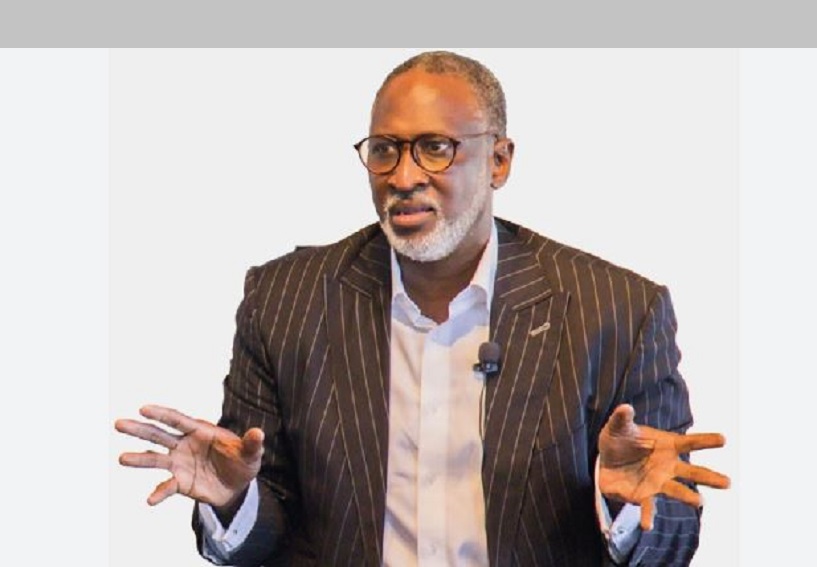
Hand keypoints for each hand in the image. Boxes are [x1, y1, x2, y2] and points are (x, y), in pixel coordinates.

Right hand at [115, 405, 263, 507]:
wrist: (237, 486)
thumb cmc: (242, 461)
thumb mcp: (251, 454)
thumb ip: (252, 444)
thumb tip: (259, 433)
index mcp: (199, 430)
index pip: (177, 419)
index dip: (160, 413)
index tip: (143, 408)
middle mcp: (184, 444)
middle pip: (158, 434)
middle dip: (139, 429)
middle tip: (118, 424)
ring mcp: (179, 463)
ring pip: (156, 459)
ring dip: (139, 459)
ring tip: (121, 458)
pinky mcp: (179, 483)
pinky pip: (166, 487)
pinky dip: (158, 492)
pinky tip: (150, 500)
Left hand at [598, 404, 729, 529]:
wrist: (606, 461)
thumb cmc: (620, 440)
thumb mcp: (618, 427)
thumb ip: (622, 418)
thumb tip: (625, 407)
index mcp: (667, 445)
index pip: (690, 442)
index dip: (705, 440)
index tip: (723, 439)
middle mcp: (668, 466)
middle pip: (692, 472)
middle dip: (710, 477)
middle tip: (728, 483)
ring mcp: (658, 482)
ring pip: (677, 491)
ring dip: (688, 497)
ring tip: (699, 502)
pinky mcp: (644, 495)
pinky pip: (648, 507)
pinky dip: (648, 516)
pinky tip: (647, 526)